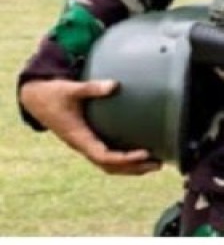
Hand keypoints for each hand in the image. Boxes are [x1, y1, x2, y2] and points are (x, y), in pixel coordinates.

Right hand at [18, 79, 160, 174]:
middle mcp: (81, 144)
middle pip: (109, 166)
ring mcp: (84, 144)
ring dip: (130, 167)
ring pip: (107, 164)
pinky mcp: (87, 139)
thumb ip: (92, 88)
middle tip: (158, 164)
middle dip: (133, 168)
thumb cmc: (53, 93)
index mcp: (78, 136)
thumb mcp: (71, 89)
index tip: (144, 154)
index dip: (124, 158)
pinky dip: (122, 160)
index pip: (103, 155)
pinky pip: (106, 156)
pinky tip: (139, 154)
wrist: (36, 99)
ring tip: (154, 164)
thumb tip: (115, 85)